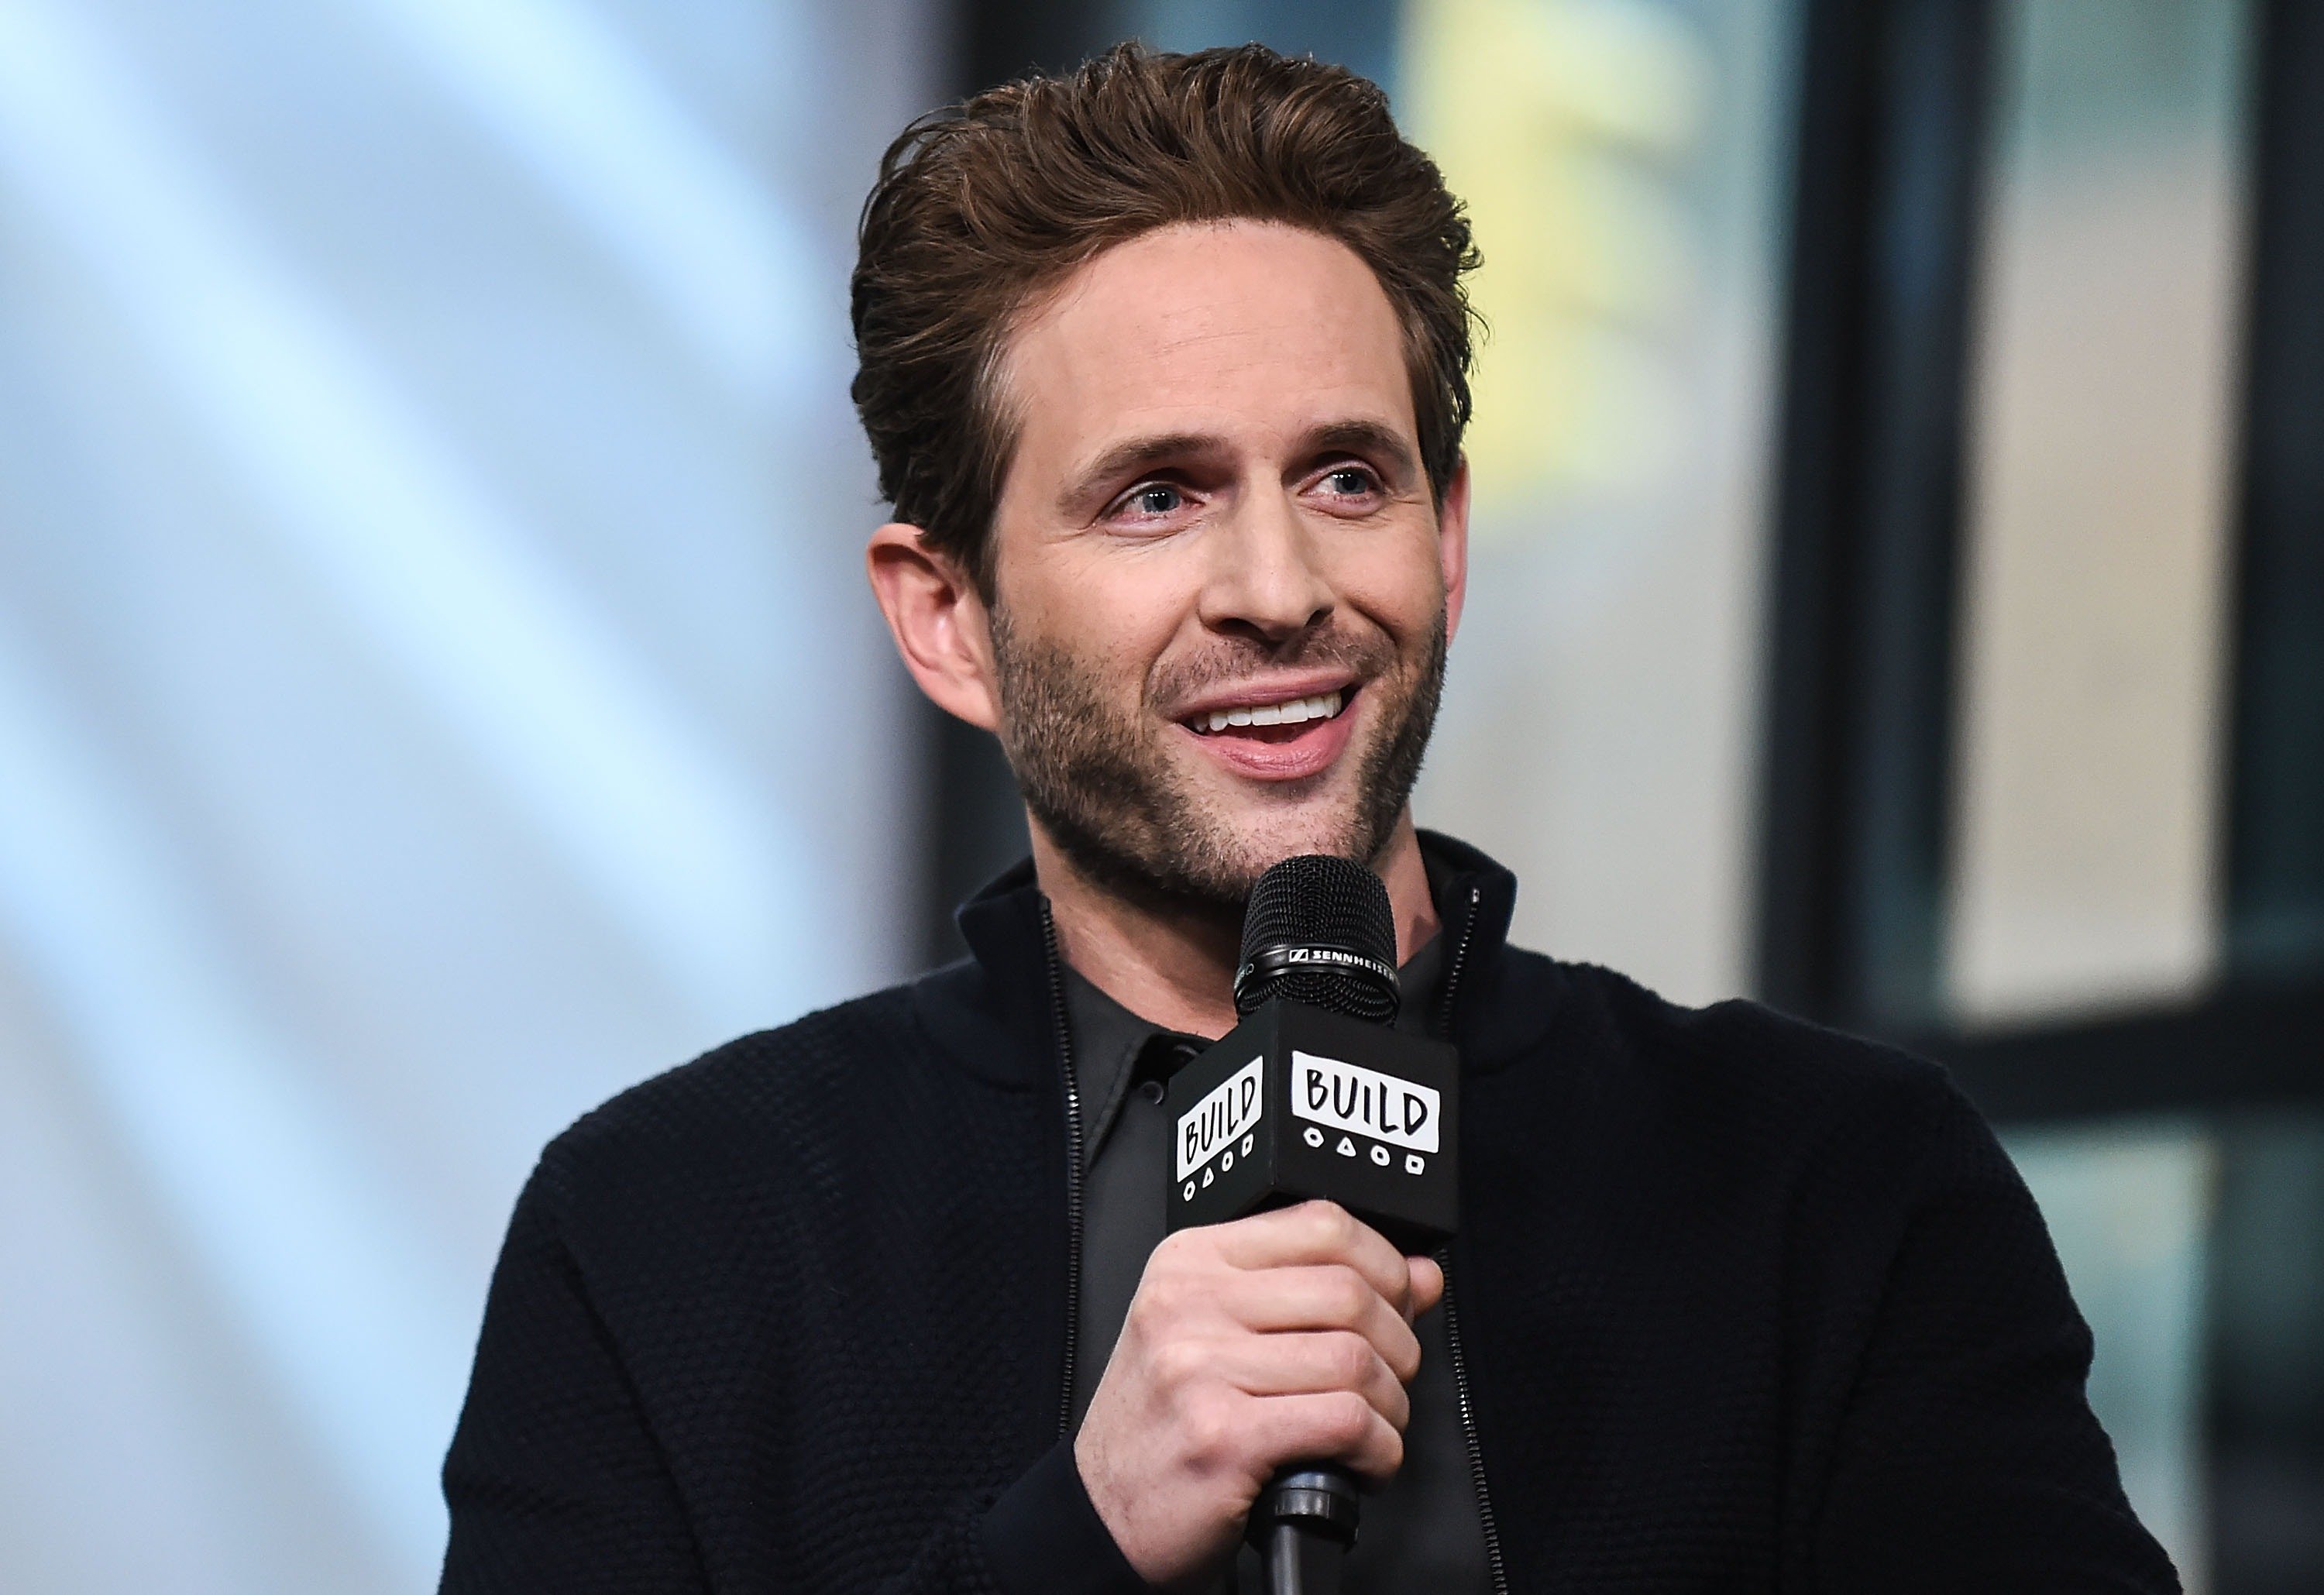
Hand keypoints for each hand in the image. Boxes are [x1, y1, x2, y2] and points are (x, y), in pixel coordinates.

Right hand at [1072, 1200, 1444, 1587]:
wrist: (1103, 1512)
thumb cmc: (1165, 1421)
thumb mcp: (1219, 1332)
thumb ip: (1316, 1293)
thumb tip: (1421, 1275)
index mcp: (1189, 1261)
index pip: (1322, 1225)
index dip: (1386, 1263)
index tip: (1400, 1301)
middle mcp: (1188, 1304)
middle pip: (1349, 1292)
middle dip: (1399, 1343)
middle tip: (1391, 1380)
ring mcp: (1199, 1370)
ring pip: (1354, 1360)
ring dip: (1391, 1406)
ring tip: (1374, 1427)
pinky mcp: (1223, 1439)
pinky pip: (1345, 1423)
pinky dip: (1378, 1449)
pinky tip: (1363, 1462)